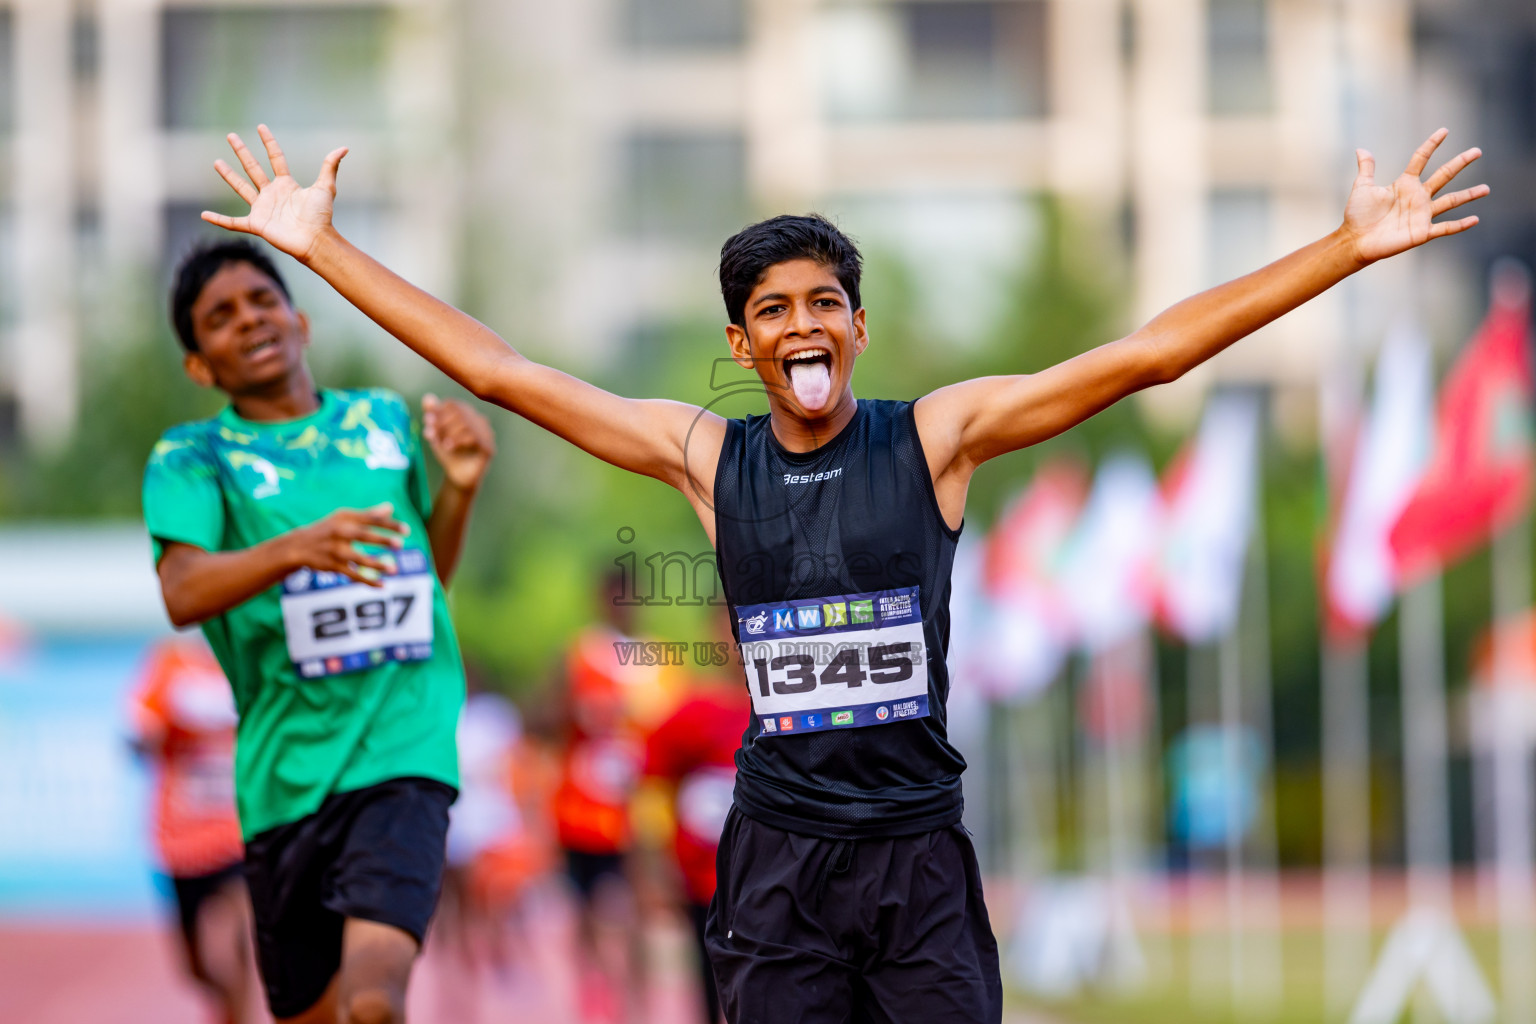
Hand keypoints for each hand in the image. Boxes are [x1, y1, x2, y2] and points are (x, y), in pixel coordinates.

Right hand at [202, 125, 348, 263]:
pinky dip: (218, 220)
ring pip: (241, 188)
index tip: (261, 127)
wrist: (315, 240)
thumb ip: (330, 166)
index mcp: (286, 184)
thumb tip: (344, 147)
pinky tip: (204, 215)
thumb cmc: (321, 216)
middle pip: (253, 168)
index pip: (275, 158)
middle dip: (242, 152)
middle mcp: (272, 194)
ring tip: (216, 162)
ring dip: (228, 175)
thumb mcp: (326, 188)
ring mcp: (262, 208)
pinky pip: (233, 223)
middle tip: (231, 136)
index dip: (269, 142)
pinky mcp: (256, 224)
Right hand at [284, 504, 408, 586]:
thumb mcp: (344, 518)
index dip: (389, 524)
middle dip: (381, 540)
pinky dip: (367, 581)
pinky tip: (382, 585)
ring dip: (375, 565)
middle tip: (400, 544)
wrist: (298, 546)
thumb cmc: (328, 529)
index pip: (370, 519)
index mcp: (345, 518)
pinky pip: (352, 575)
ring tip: (394, 570)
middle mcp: (340, 533)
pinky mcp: (332, 566)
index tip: (406, 530)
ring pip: (357, 559)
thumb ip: (368, 514)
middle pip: (363, 535)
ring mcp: (335, 550)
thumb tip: (390, 507)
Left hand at [423, 394, 495, 489]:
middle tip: (430, 434)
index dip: (438, 411)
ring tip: (440, 443)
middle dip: (442, 423)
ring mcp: (487, 435)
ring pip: (467, 424)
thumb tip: (428, 397)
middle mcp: (480, 422)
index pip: (454, 405)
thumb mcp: (437, 434)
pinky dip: (458, 441)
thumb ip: (432, 416)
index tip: (427, 422)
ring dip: (448, 433)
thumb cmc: (449, 453)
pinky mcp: (488, 448)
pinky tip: (448, 447)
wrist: (457, 476)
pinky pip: (474, 438)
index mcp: (469, 415)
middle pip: (460, 412)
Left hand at [1342, 128, 1487, 265]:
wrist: (1355, 240)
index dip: (1432, 145)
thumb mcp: (1363, 188)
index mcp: (1404, 184)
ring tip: (1486, 188)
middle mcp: (1417, 197)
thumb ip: (1367, 169)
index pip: (1421, 159)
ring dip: (1468, 195)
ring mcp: (1422, 214)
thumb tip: (1362, 150)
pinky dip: (1460, 225)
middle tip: (1477, 151)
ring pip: (1451, 201)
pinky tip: (1475, 219)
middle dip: (1460, 163)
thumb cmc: (1358, 215)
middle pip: (1443, 175)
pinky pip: (1445, 227)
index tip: (1444, 131)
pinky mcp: (1422, 231)